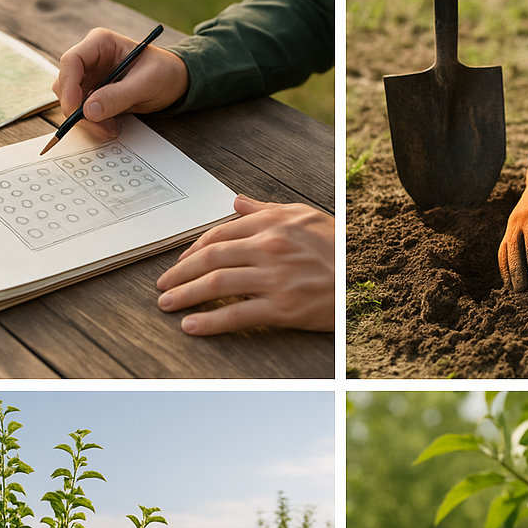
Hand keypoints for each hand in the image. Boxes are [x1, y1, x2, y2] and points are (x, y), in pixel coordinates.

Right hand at [52, 28, 189, 139]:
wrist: (176, 82)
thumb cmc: (165, 72)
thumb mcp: (146, 83)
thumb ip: (118, 96)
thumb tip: (89, 110)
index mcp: (100, 43)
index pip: (72, 61)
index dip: (68, 86)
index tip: (75, 109)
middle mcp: (91, 60)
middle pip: (67, 84)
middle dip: (78, 108)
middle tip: (99, 126)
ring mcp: (92, 78)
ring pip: (74, 100)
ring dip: (88, 119)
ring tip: (111, 128)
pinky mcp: (96, 95)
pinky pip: (85, 111)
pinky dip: (95, 122)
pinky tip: (112, 126)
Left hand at [156, 196, 333, 333]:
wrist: (366, 275)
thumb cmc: (338, 247)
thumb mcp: (305, 217)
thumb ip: (267, 209)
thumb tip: (236, 201)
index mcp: (272, 223)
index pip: (219, 235)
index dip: (192, 250)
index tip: (179, 263)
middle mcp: (269, 247)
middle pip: (210, 258)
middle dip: (179, 274)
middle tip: (162, 286)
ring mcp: (275, 278)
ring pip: (217, 284)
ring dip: (185, 295)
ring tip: (168, 304)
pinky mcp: (283, 307)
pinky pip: (237, 314)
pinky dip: (210, 321)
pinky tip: (191, 325)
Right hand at [499, 148, 527, 290]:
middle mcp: (518, 220)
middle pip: (514, 248)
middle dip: (517, 269)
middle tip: (522, 289)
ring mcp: (511, 225)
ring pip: (505, 250)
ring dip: (508, 270)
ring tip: (513, 288)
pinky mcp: (508, 229)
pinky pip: (502, 249)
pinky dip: (504, 265)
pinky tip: (508, 279)